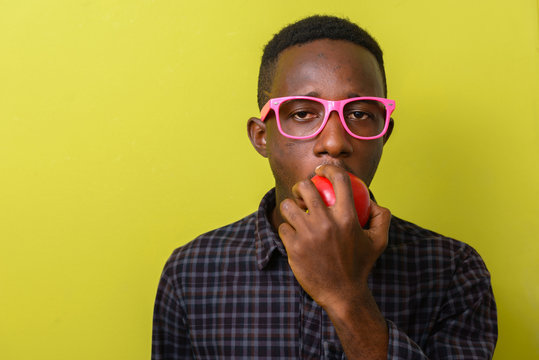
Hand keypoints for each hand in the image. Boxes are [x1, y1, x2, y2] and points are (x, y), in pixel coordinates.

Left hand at [278, 164, 390, 309]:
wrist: (342, 295)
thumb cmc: (360, 265)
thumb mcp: (378, 241)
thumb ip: (381, 217)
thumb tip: (373, 199)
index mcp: (347, 218)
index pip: (339, 181)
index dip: (328, 169)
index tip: (321, 170)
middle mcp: (327, 223)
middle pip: (306, 187)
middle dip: (301, 185)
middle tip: (302, 193)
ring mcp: (308, 235)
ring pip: (288, 206)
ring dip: (291, 207)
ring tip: (295, 212)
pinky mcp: (294, 247)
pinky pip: (284, 228)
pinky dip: (288, 230)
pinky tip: (294, 235)